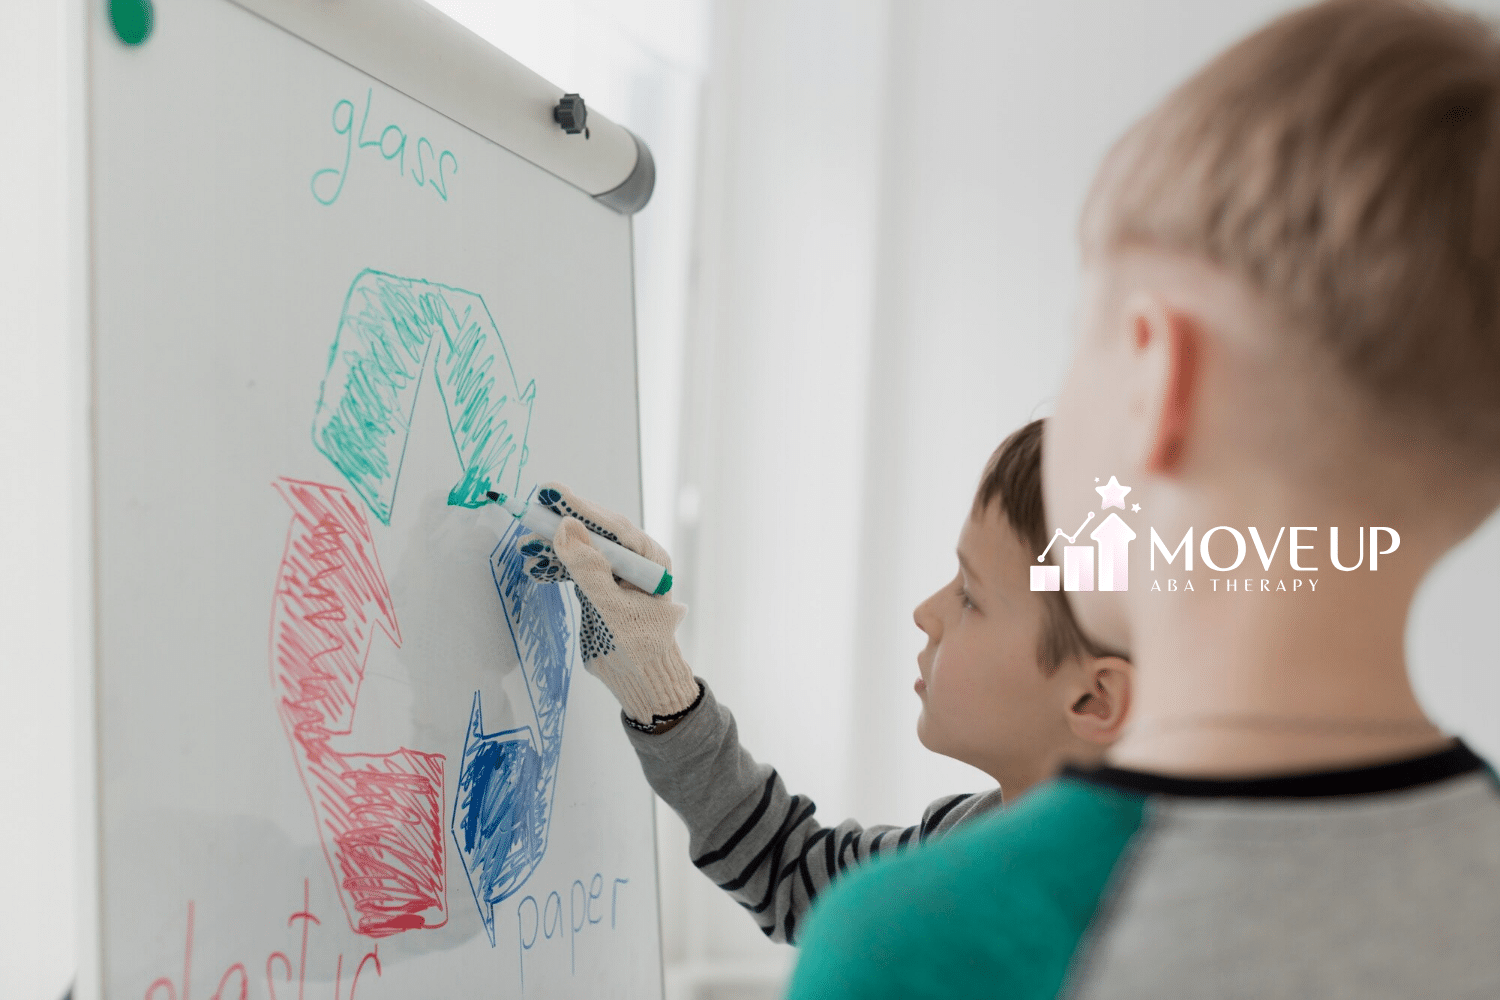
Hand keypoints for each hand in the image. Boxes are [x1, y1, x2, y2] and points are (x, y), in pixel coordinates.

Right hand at [519, 484, 700, 728]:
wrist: (641, 680)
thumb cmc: (639, 648)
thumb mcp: (612, 609)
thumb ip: (590, 570)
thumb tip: (567, 528)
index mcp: (651, 561)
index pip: (614, 527)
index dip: (582, 509)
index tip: (554, 493)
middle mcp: (637, 560)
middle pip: (596, 532)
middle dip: (564, 522)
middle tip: (534, 508)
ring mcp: (618, 571)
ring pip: (583, 548)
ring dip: (554, 545)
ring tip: (525, 544)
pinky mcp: (602, 583)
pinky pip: (577, 565)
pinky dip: (556, 565)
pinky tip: (535, 566)